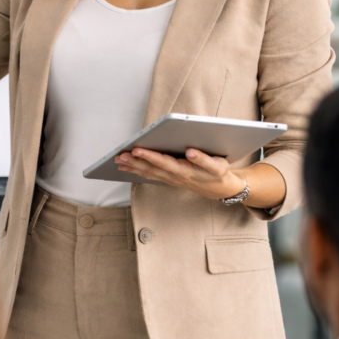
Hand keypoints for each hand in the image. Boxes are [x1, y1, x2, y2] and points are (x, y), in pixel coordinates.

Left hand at [115, 147, 246, 200]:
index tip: (137, 150)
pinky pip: (150, 175)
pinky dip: (137, 171)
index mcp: (185, 171)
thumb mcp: (218, 166)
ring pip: (148, 173)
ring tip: (118, 161)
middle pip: (151, 168)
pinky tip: (127, 167)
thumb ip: (204, 159)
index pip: (163, 162)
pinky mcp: (169, 179)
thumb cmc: (218, 173)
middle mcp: (175, 176)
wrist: (220, 189)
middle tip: (119, 156)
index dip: (149, 156)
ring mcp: (170, 179)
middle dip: (134, 162)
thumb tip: (190, 151)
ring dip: (132, 167)